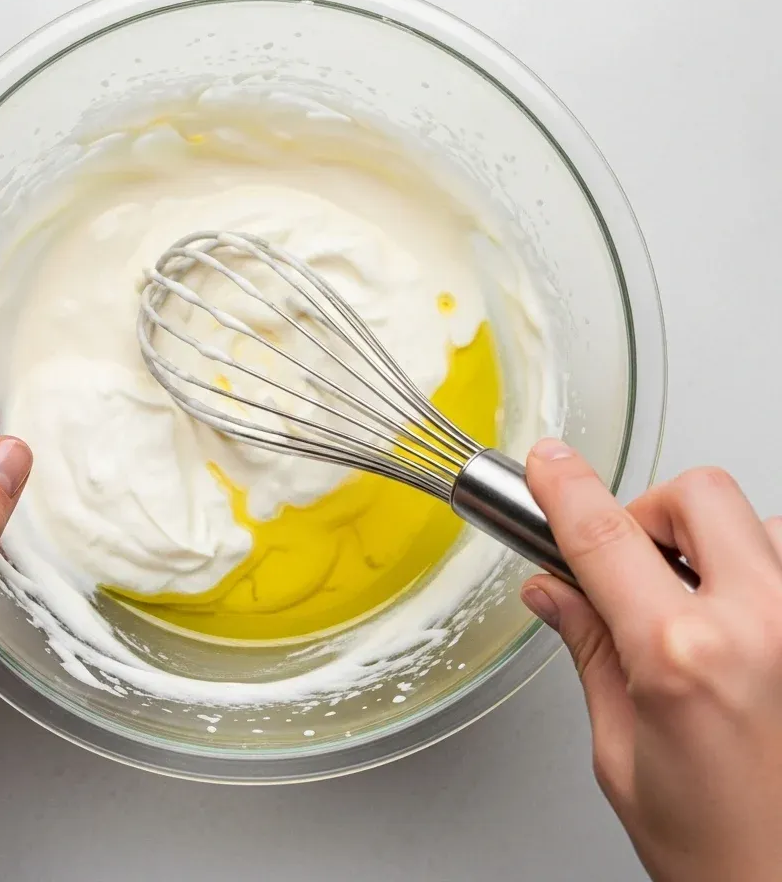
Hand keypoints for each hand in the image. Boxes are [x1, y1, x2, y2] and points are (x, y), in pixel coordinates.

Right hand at [521, 439, 781, 881]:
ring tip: (700, 607)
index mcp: (684, 657)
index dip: (564, 487)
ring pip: (758, 521)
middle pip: (698, 494)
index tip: (549, 465)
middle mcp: (763, 627)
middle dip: (652, 511)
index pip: (603, 536)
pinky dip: (762, 576)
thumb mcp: (623, 753)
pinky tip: (745, 628)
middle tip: (632, 561)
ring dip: (716, 546)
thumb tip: (554, 591)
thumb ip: (591, 652)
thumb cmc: (726, 855)